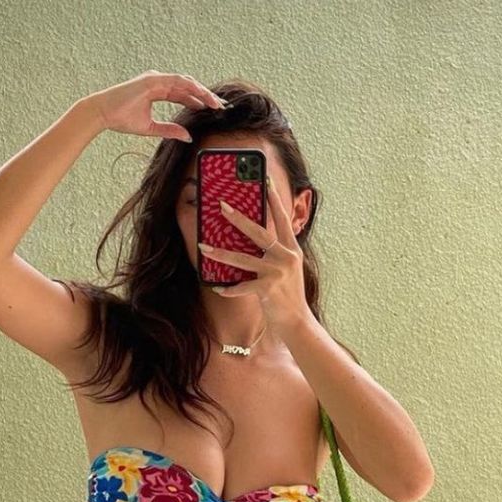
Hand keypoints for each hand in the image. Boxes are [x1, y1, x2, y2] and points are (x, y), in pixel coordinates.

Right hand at [86, 70, 226, 138]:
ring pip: (186, 82)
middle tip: (221, 106)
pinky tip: (203, 95)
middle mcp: (158, 82)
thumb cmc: (121, 119)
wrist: (103, 113)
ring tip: (216, 102)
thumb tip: (188, 136)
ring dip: (202, 92)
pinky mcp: (152, 80)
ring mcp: (155, 79)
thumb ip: (169, 130)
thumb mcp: (151, 128)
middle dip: (205, 96)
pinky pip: (177, 82)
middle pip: (188, 87)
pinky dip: (191, 88)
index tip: (213, 110)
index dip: (199, 101)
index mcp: (157, 90)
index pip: (183, 95)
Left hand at [199, 176, 309, 327]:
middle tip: (221, 205)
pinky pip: (242, 286)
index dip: (274, 198)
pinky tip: (218, 287)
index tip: (266, 179)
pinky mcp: (268, 289)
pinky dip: (229, 288)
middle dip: (238, 218)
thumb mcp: (288, 268)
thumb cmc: (289, 294)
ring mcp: (277, 272)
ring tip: (203, 246)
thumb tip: (258, 235)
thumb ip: (277, 251)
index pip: (282, 218)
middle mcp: (285, 257)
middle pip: (258, 232)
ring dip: (220, 253)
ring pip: (243, 259)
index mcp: (291, 249)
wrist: (297, 321)